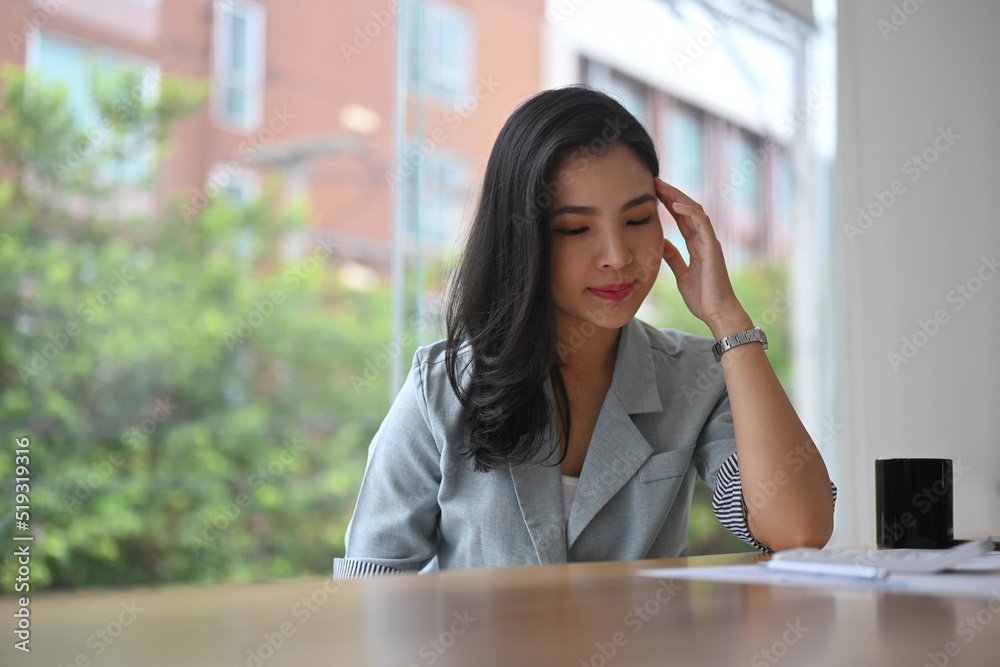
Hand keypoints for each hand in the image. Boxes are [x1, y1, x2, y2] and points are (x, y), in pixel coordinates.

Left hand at [654, 178, 750, 337]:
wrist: (717, 312)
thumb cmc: (702, 297)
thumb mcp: (681, 274)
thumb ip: (673, 257)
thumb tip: (662, 243)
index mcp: (696, 245)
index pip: (682, 218)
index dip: (668, 203)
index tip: (652, 192)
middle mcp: (704, 239)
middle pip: (688, 209)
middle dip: (672, 194)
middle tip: (654, 181)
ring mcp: (710, 242)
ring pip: (695, 211)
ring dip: (678, 197)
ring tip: (662, 186)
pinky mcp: (713, 248)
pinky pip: (702, 224)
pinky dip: (690, 212)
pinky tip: (676, 204)